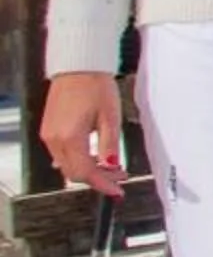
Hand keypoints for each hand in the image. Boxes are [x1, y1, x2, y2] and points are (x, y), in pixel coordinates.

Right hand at [41, 73, 127, 198]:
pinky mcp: (49, 130)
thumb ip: (110, 145)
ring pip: (67, 165)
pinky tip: (95, 155)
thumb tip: (112, 166)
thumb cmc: (95, 85)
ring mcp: (49, 135)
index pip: (85, 173)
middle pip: (74, 173)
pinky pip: (62, 154)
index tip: (117, 191)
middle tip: (119, 177)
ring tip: (111, 166)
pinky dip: (79, 159)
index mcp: (70, 138)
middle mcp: (54, 139)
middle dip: (98, 178)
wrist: (78, 66)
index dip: (103, 184)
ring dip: (89, 170)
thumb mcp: (110, 117)